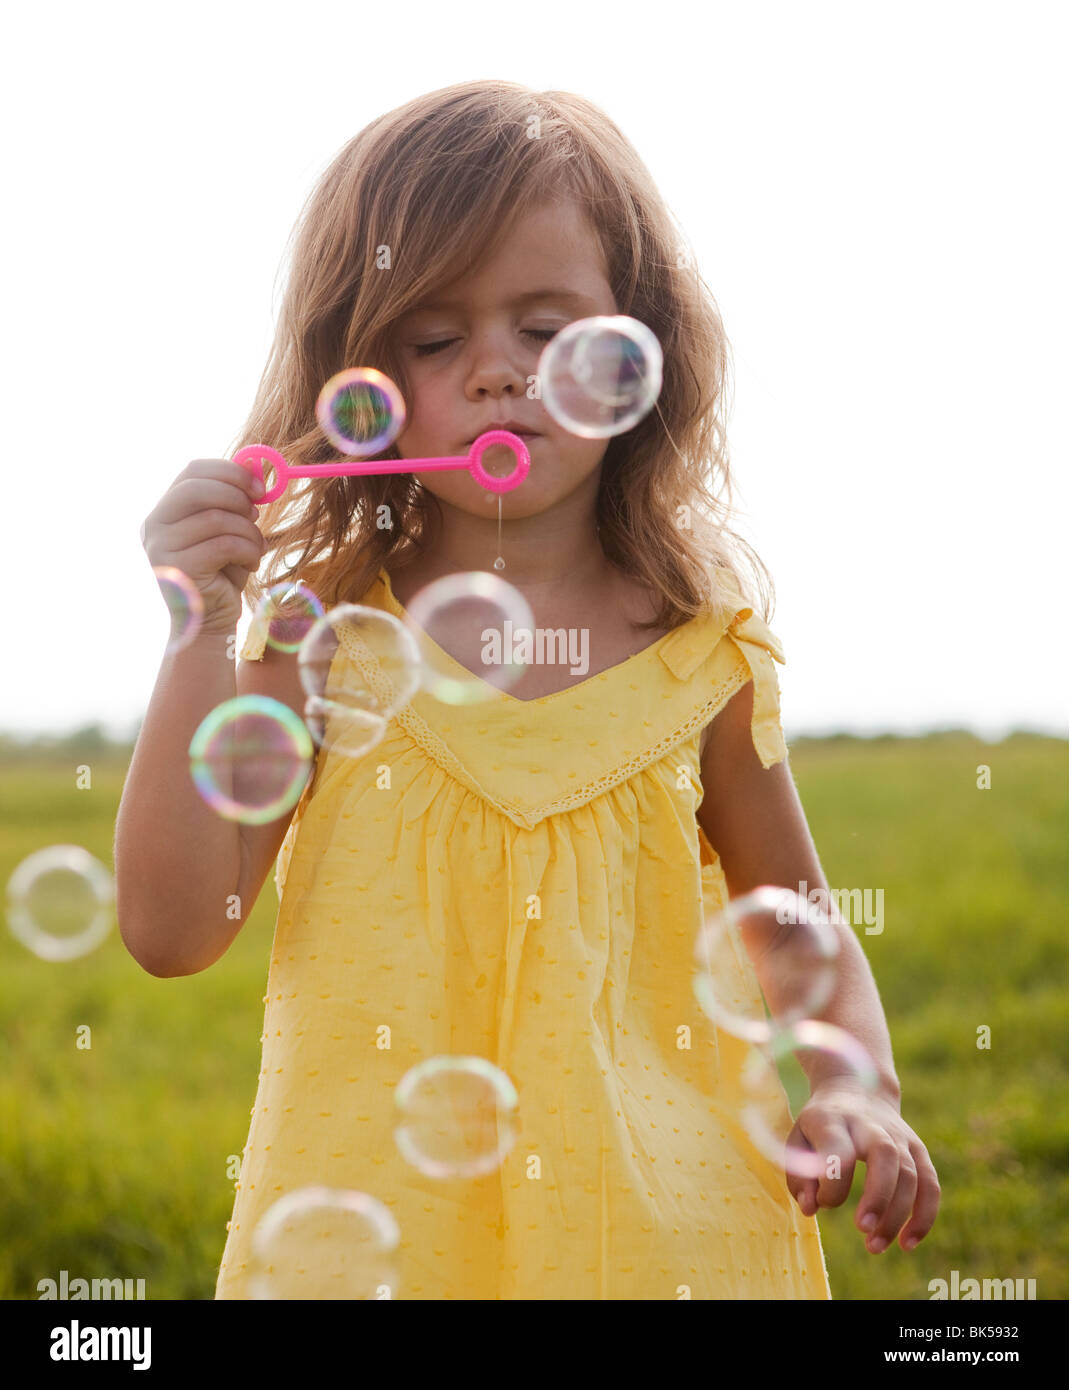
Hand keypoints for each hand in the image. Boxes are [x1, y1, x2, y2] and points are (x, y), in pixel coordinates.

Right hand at [141, 459, 266, 634]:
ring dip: (249, 532)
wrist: (209, 622)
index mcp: (164, 511)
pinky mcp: (179, 570)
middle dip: (238, 496)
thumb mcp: (227, 532)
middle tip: (258, 514)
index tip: (260, 486)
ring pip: (218, 518)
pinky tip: (250, 564)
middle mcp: (154, 526)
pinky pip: (225, 545)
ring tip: (255, 548)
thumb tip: (256, 467)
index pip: (193, 471)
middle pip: (198, 488)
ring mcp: (162, 549)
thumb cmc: (221, 574)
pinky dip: (249, 551)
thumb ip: (232, 502)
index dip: (230, 471)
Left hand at [785, 1081, 939, 1252]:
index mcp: (834, 1120)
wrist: (856, 1088)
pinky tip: (907, 1243)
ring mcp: (899, 1136)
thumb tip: (811, 1209)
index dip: (831, 1184)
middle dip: (877, 1196)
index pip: (838, 1151)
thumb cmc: (820, 1125)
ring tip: (874, 1245)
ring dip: (898, 1215)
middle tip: (862, 1229)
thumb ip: (799, 1177)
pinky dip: (924, 1216)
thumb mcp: (798, 1140)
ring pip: (911, 1173)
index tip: (821, 1203)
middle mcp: (870, 1125)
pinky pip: (930, 1184)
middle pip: (885, 1155)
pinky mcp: (918, 1149)